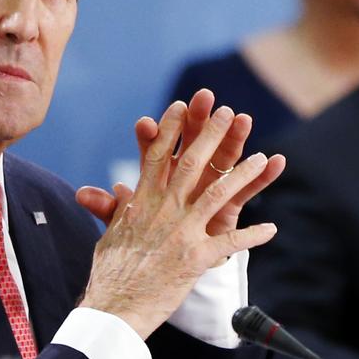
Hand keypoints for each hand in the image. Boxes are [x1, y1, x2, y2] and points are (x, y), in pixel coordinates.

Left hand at [77, 89, 283, 233]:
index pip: (155, 149)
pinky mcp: (231, 203)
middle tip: (203, 98)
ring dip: (235, 137)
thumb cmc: (149, 236)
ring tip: (242, 118)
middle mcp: (189, 172)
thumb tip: (81, 194)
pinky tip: (277, 162)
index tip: (145, 124)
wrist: (171, 260)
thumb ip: (109, 207)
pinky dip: (265, 176)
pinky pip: (251, 187)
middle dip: (198, 121)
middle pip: (194, 142)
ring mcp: (212, 184)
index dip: (152, 136)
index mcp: (161, 174)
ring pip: (225, 156)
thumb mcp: (127, 224)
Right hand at [77, 98, 282, 338]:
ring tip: (264, 158)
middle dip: (211, 134)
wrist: (115, 307)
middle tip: (228, 112)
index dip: (171, 128)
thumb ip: (113, 209)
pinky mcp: (196, 256)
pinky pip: (230, 242)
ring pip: (218, 193)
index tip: (181, 105)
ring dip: (243, 174)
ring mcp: (182, 231)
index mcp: (143, 200)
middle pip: (192, 163)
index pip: (158, 155)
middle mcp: (164, 209)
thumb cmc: (111, 272)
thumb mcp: (111, 234)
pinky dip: (253, 236)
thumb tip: (103, 193)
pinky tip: (271, 228)